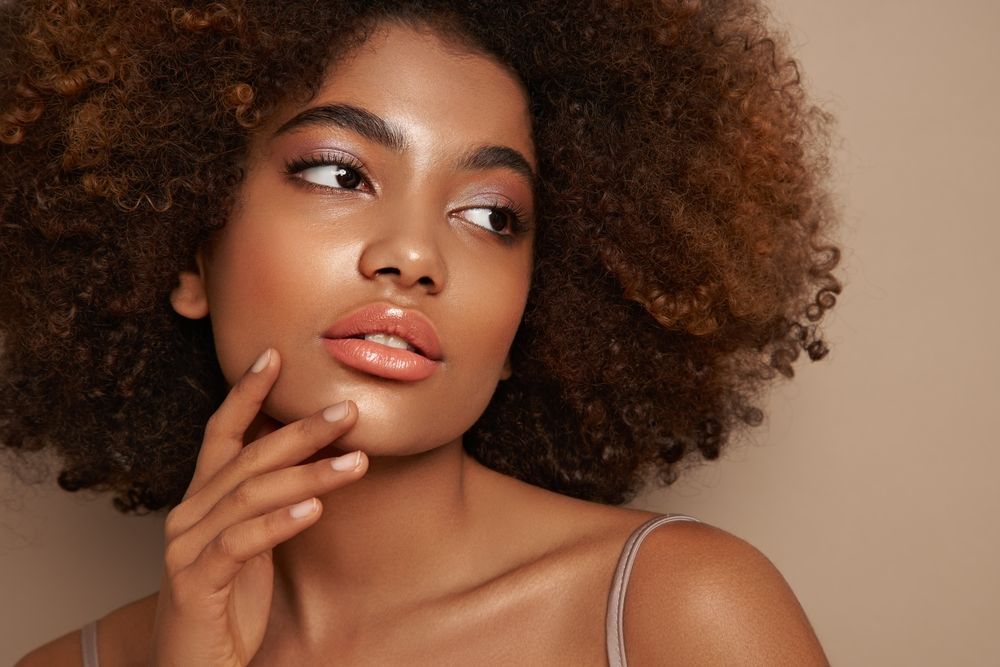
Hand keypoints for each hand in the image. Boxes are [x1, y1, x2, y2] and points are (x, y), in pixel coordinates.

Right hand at [150, 348, 366, 665]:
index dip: (246, 394)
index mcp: (201, 500)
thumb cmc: (228, 602)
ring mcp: (186, 549)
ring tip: (356, 461)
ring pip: (249, 495)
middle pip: (246, 458)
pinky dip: (279, 522)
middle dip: (299, 430)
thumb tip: (316, 457)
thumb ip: (270, 502)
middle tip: (348, 411)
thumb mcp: (252, 543)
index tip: (276, 356)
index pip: (221, 434)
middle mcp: (187, 515)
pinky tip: (316, 510)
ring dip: (307, 475)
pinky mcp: (196, 584)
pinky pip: (240, 543)